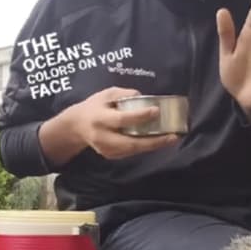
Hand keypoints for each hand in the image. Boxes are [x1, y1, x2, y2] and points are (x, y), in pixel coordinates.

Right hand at [42, 86, 179, 161]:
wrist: (77, 126)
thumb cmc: (94, 106)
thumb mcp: (106, 94)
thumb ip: (123, 94)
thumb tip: (144, 98)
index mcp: (100, 118)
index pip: (121, 119)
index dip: (139, 116)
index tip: (156, 111)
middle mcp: (102, 136)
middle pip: (130, 142)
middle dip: (153, 141)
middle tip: (173, 136)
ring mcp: (105, 149)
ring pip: (132, 150)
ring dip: (153, 146)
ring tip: (170, 139)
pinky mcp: (110, 155)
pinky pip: (130, 152)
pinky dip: (145, 147)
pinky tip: (157, 141)